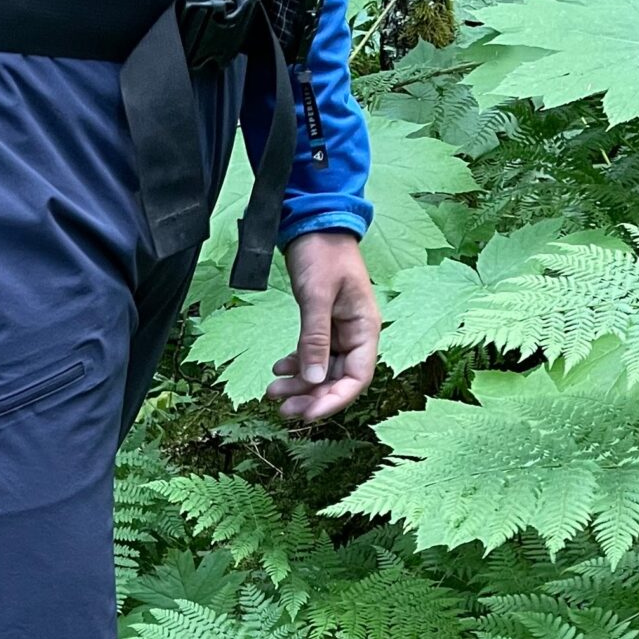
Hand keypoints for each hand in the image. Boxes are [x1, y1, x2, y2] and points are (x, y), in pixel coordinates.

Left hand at [266, 231, 377, 423]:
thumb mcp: (317, 296)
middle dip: (311, 396)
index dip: (334, 400)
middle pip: (338, 379)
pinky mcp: (323, 324)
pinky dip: (297, 365)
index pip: (357, 378)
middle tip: (283, 409)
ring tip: (273, 392)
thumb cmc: (322, 253)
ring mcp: (340, 330)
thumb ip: (315, 337)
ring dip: (300, 384)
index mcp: (365, 328)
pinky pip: (313, 354)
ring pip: (322, 370)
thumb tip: (313, 379)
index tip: (308, 414)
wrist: (313, 224)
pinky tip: (278, 369)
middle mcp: (356, 334)